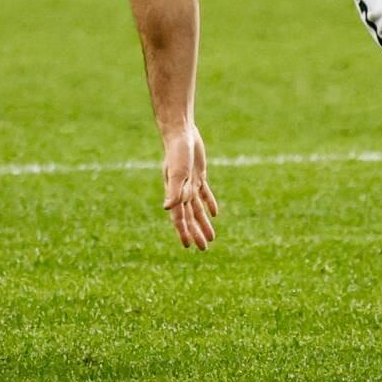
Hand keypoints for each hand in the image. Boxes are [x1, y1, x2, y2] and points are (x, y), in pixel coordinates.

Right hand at [162, 124, 217, 249]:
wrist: (181, 133)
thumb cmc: (177, 152)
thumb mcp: (177, 172)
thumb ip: (173, 190)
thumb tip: (167, 208)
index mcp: (175, 193)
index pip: (179, 218)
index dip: (183, 232)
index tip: (187, 246)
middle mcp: (181, 191)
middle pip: (189, 217)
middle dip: (195, 232)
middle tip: (203, 248)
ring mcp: (190, 183)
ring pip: (197, 208)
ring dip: (204, 222)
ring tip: (211, 237)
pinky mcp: (198, 174)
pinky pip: (204, 193)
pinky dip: (209, 203)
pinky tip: (215, 214)